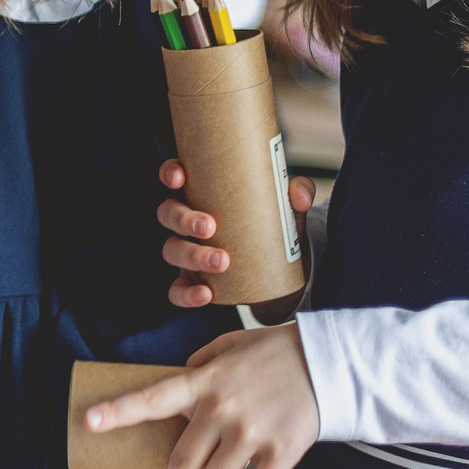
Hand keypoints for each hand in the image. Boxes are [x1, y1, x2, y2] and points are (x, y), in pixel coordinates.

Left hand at [82, 324, 320, 468]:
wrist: (327, 362)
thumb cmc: (274, 354)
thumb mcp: (227, 347)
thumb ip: (198, 368)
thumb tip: (178, 383)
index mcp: (202, 382)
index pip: (151, 399)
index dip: (117, 413)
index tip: (88, 421)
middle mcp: (220, 408)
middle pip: (181, 468)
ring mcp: (250, 432)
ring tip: (234, 466)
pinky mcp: (281, 452)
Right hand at [158, 158, 314, 308]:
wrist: (282, 276)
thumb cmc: (273, 228)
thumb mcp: (287, 208)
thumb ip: (297, 193)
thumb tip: (300, 195)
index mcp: (202, 194)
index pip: (176, 177)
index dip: (171, 174)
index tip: (180, 178)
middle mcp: (187, 222)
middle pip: (169, 214)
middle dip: (184, 219)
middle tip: (209, 227)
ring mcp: (186, 252)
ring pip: (172, 250)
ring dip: (192, 255)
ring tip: (222, 262)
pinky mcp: (191, 283)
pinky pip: (177, 290)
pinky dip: (187, 293)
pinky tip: (206, 294)